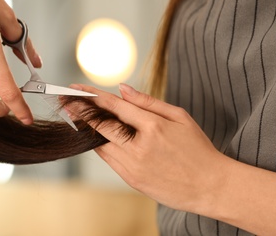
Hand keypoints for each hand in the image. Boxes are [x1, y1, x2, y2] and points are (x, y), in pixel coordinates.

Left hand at [68, 83, 234, 213]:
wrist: (210, 186)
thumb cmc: (197, 149)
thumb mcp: (179, 117)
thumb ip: (148, 102)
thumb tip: (123, 89)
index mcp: (153, 128)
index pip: (114, 107)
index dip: (91, 96)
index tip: (76, 89)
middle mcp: (138, 148)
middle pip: (100, 126)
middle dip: (80, 111)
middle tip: (66, 102)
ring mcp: (132, 167)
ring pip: (100, 144)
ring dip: (89, 129)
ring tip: (79, 116)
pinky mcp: (131, 180)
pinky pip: (109, 159)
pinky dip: (101, 145)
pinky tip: (98, 136)